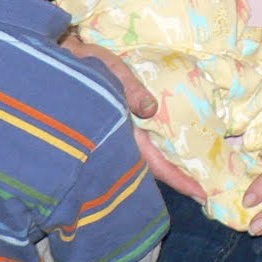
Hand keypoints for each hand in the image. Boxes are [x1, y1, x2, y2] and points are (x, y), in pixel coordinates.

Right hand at [62, 36, 205, 202]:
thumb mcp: (109, 71)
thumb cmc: (86, 67)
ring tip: (191, 177)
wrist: (59, 67)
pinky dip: (152, 154)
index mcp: (119, 131)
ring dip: (164, 168)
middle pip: (150, 169)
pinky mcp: (112, 131)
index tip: (200, 194)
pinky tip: (166, 153)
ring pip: (142, 161)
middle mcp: (117, 142)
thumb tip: (150, 108)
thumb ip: (129, 88)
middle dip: (175, 179)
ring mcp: (114, 140)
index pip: (153, 162)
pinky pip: (135, 149)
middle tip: (202, 192)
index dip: (177, 178)